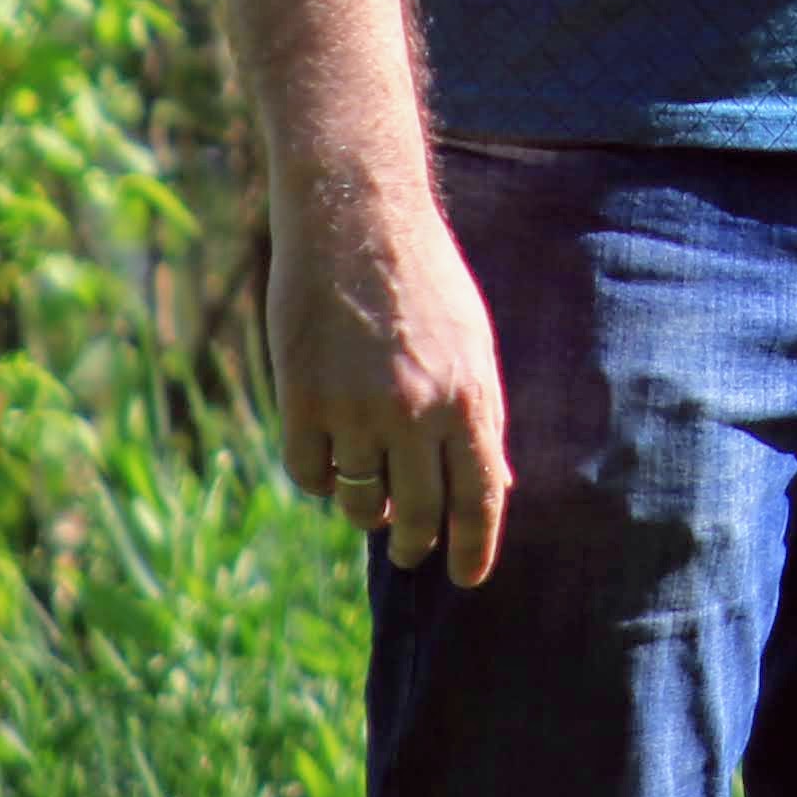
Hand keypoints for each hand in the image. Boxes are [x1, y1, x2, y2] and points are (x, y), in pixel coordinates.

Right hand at [269, 168, 512, 584]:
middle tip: (411, 550)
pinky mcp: (302, 400)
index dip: (474, 547)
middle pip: (419, 513)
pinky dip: (320, 479)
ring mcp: (355, 409)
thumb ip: (479, 413)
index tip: (467, 577)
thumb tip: (493, 484)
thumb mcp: (473, 342)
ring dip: (366, 512)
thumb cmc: (424, 277)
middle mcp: (416, 412)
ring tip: (371, 502)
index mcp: (469, 396)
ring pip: (359, 503)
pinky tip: (329, 462)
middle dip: (416, 544)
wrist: (356, 218)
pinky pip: (310, 474)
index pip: (481, 497)